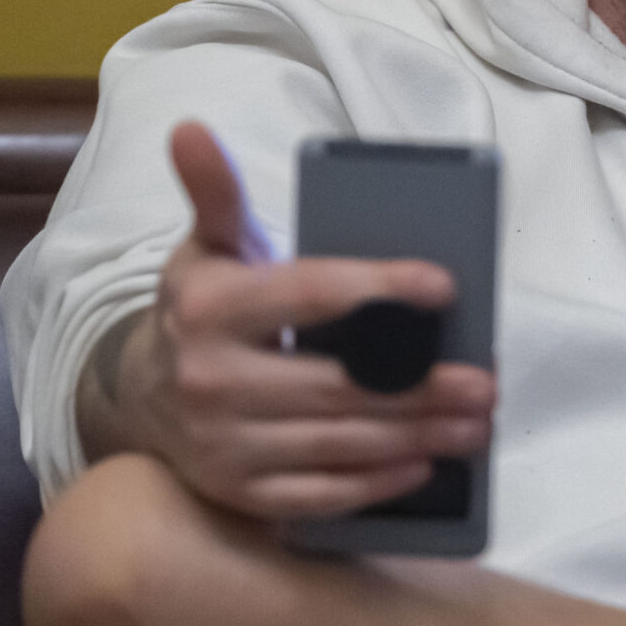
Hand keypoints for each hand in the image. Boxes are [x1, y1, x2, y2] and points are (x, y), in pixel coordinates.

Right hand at [78, 121, 496, 522]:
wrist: (138, 397)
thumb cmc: (201, 312)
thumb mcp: (208, 248)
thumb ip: (216, 195)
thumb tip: (192, 130)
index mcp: (209, 308)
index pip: (311, 294)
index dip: (380, 289)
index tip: (444, 286)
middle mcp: (210, 379)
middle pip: (338, 384)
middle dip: (421, 387)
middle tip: (486, 382)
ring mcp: (223, 444)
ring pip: (338, 443)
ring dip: (416, 437)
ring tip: (475, 424)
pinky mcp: (238, 492)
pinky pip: (318, 495)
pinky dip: (375, 486)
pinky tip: (423, 467)